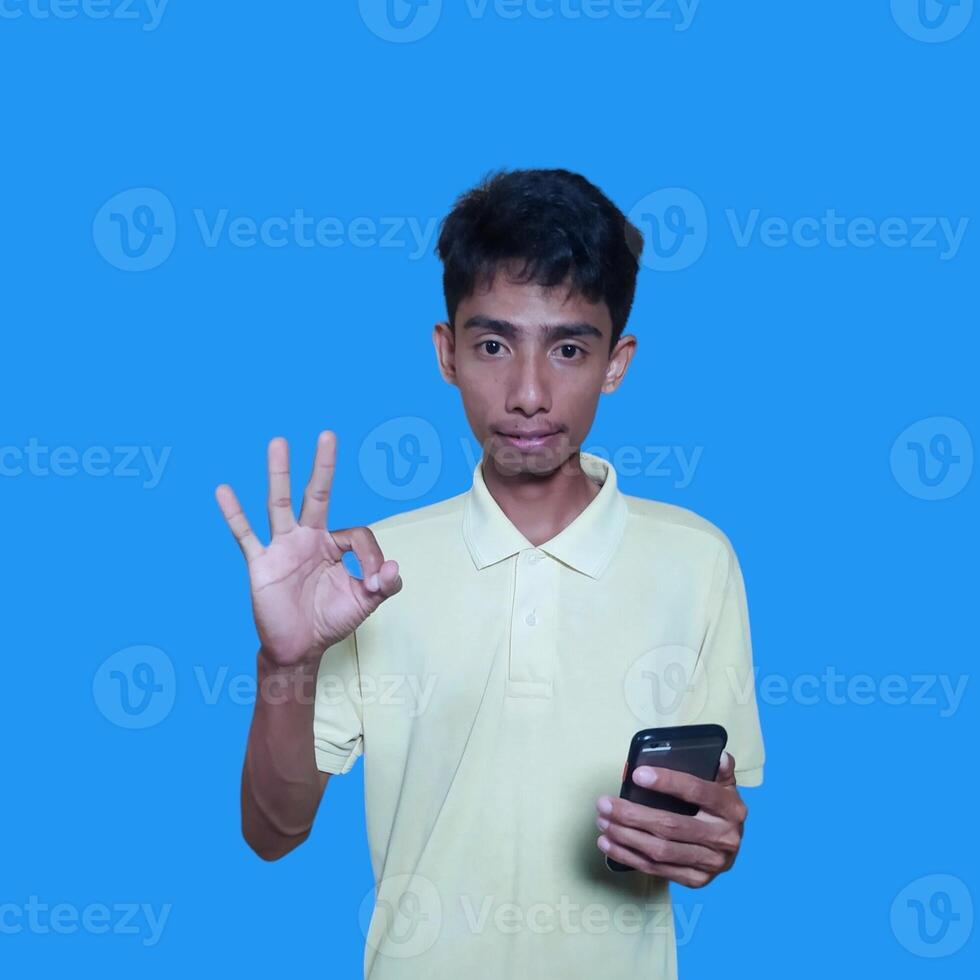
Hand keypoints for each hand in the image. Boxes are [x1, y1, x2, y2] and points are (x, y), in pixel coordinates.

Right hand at [215, 431, 402, 667]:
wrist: (298, 648)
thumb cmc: (329, 621)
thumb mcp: (364, 604)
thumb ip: (384, 586)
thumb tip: (392, 568)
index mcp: (333, 545)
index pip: (356, 534)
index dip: (371, 556)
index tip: (374, 581)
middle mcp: (307, 538)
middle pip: (316, 495)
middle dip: (322, 467)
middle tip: (328, 434)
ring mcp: (282, 547)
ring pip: (280, 504)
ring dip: (280, 474)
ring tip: (278, 442)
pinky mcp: (261, 563)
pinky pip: (245, 535)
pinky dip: (234, 514)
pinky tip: (224, 491)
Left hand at [595, 752, 748, 887]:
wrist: (733, 846)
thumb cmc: (719, 809)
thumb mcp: (725, 786)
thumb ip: (720, 770)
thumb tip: (719, 756)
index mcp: (730, 808)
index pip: (696, 792)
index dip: (667, 782)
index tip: (637, 775)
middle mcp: (724, 838)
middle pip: (671, 826)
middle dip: (632, 815)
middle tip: (603, 803)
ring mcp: (710, 863)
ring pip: (660, 851)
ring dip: (625, 836)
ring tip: (602, 821)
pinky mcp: (696, 880)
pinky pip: (657, 870)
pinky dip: (628, 857)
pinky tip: (609, 843)